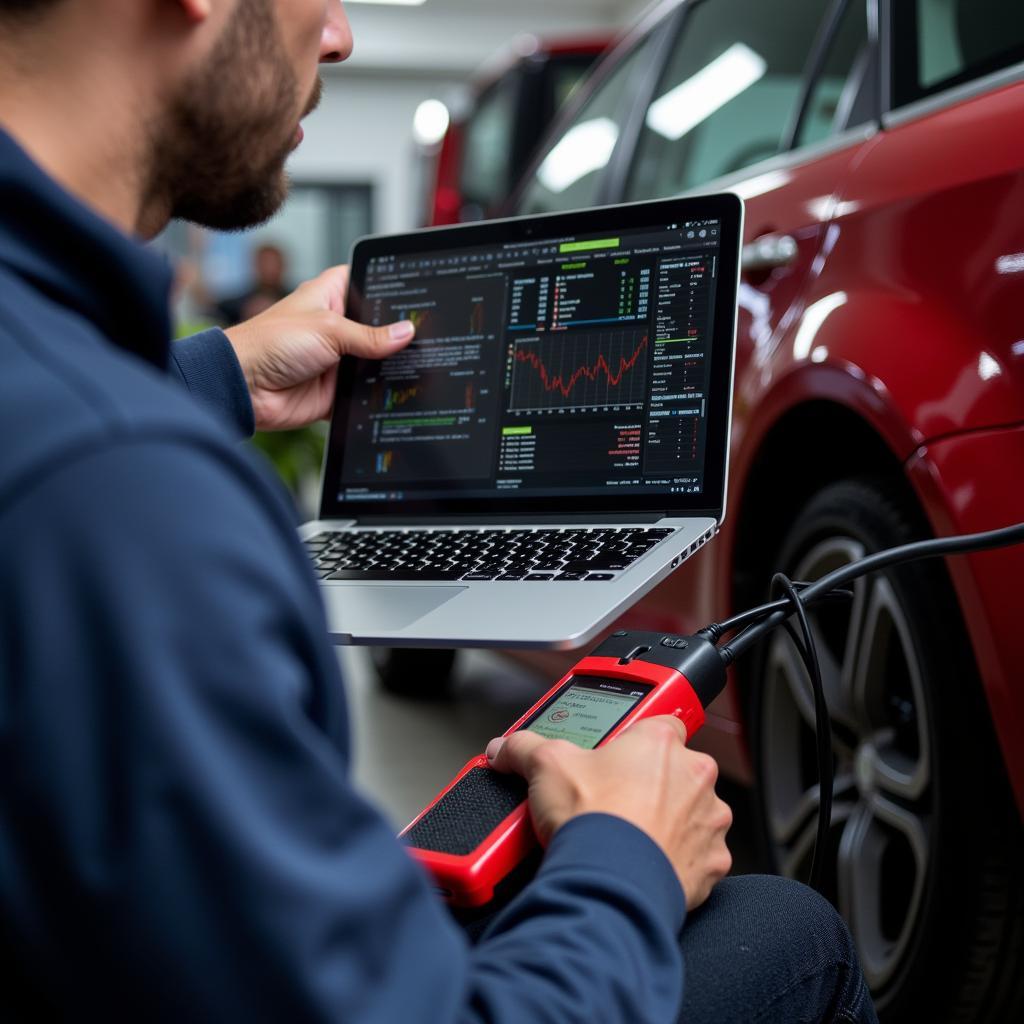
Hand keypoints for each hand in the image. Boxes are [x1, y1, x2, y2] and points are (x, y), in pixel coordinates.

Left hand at [223, 265, 414, 431]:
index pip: (364, 283)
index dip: (387, 287)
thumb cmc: (269, 344)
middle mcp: (335, 328)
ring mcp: (336, 360)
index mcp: (329, 298)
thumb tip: (405, 332)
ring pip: (374, 363)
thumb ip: (370, 335)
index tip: (416, 293)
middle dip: (394, 335)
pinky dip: (375, 396)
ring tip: (415, 366)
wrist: (244, 388)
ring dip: (386, 368)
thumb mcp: (328, 329)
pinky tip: (393, 394)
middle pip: (377, 328)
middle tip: (424, 336)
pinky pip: (364, 394)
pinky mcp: (336, 390)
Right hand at [487, 717, 732, 909]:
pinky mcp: (712, 861)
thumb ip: (525, 747)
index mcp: (660, 742)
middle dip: (653, 783)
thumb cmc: (591, 819)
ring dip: (670, 820)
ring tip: (632, 834)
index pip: (659, 723)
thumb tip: (505, 748)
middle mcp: (695, 775)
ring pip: (693, 812)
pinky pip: (700, 854)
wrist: (610, 883)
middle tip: (618, 800)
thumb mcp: (545, 766)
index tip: (619, 756)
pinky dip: (679, 859)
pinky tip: (649, 861)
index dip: (636, 740)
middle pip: (677, 769)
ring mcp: (709, 819)